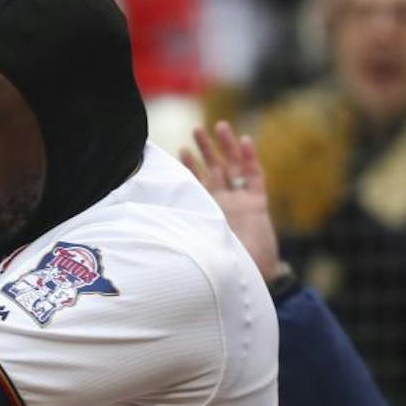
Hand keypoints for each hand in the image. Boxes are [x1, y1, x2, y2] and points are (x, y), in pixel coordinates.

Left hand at [178, 122, 282, 281]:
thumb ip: (181, 227)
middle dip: (206, 149)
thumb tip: (148, 221)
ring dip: (227, 147)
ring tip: (219, 126)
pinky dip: (250, 159)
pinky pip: (255, 177)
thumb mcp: (194, 242)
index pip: (196, 182)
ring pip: (234, 168)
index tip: (179, 149)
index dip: (189, 166)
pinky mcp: (258, 205)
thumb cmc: (218, 267)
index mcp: (206, 211)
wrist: (246, 280)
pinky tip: (245, 141)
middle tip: (196, 128)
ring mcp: (241, 202)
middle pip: (215, 169)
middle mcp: (223, 204)